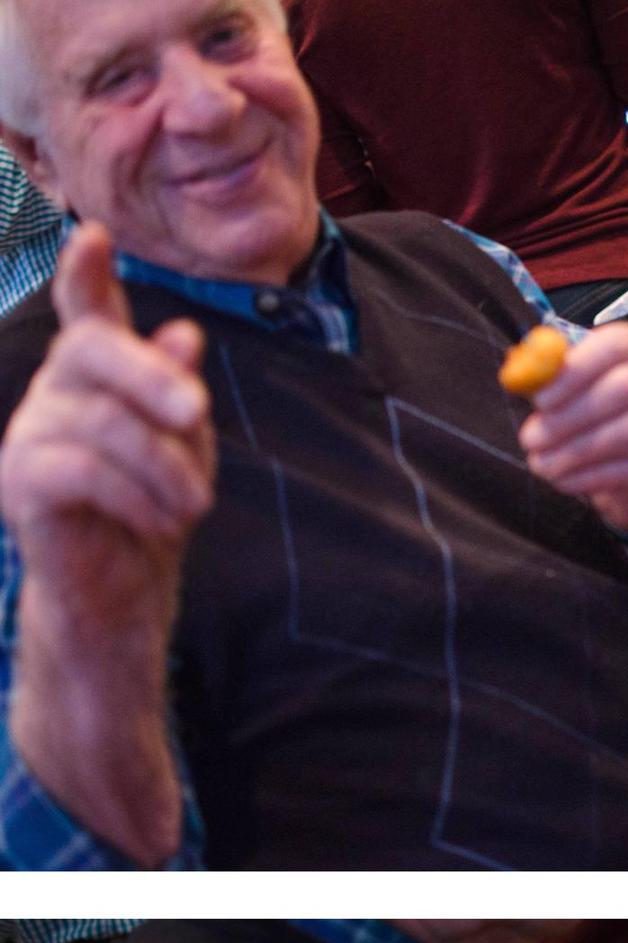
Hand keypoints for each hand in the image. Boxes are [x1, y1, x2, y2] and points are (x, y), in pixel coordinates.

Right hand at [1, 224, 213, 859]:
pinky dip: (133, 492)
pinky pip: (80, 468)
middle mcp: (50, 397)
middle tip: (198, 410)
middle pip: (92, 349)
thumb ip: (178, 397)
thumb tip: (183, 336)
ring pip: (97, 417)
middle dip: (148, 373)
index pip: (83, 314)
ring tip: (192, 507)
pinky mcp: (21, 488)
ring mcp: (27, 438)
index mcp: (90, 383)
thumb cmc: (150, 526)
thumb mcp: (182, 456)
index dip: (86, 276)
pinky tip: (162, 521)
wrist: (119, 613)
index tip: (95, 236)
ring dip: (158, 462)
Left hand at [517, 323, 627, 543]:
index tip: (540, 399)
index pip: (616, 346)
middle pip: (625, 388)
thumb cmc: (610, 424)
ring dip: (577, 451)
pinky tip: (566, 481)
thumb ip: (557, 380)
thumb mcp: (584, 394)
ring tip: (542, 465)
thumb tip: (522, 374)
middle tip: (531, 438)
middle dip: (571, 416)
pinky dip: (593, 477)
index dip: (575, 371)